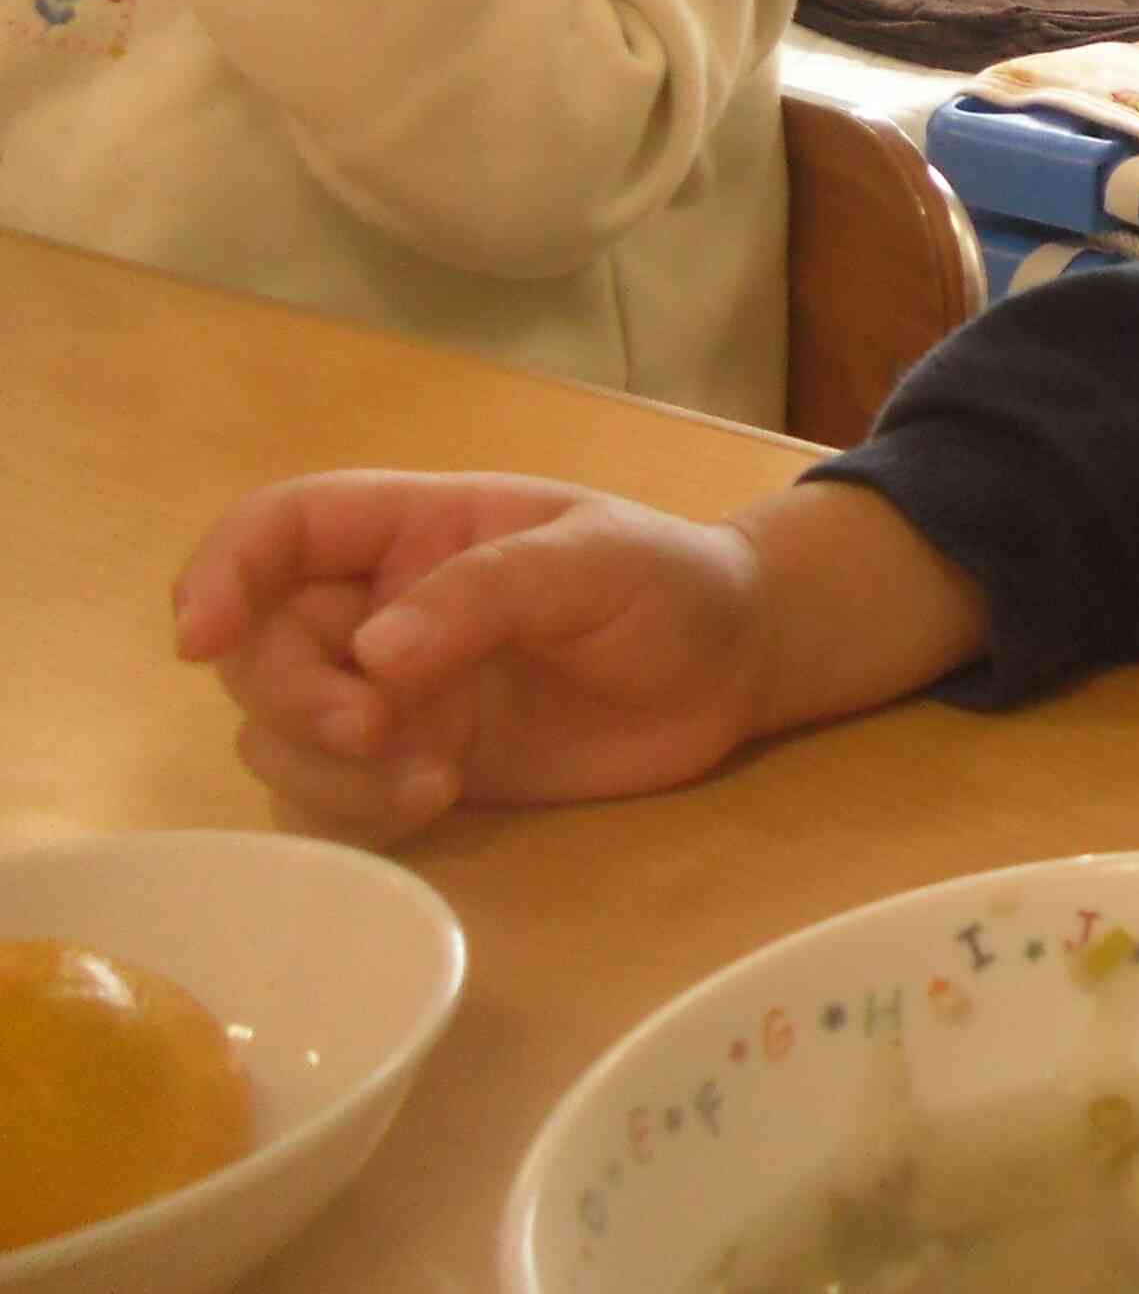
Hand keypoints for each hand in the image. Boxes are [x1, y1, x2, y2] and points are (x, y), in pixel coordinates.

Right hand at [171, 473, 781, 842]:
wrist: (735, 669)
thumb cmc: (673, 584)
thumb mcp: (599, 561)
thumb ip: (489, 593)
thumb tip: (375, 653)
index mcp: (414, 528)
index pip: (278, 529)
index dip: (221, 571)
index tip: (201, 637)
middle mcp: (381, 608)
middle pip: (259, 648)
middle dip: (291, 697)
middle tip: (372, 728)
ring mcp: (394, 694)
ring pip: (279, 735)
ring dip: (326, 768)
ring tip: (432, 779)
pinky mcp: (415, 765)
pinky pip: (331, 799)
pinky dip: (356, 812)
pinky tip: (437, 801)